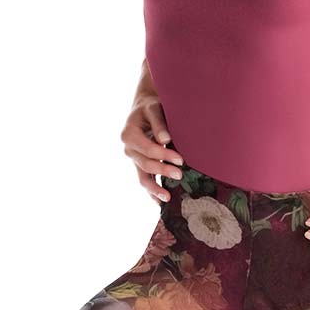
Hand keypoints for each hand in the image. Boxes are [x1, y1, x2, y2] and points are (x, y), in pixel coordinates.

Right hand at [121, 63, 184, 204]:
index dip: (163, 156)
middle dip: (163, 170)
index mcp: (129, 134)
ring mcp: (133, 159)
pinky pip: (145, 180)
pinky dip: (152, 192)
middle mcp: (128, 148)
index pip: (148, 149)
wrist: (145, 107)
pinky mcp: (140, 164)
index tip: (180, 159)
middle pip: (146, 164)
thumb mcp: (155, 108)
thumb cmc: (152, 106)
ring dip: (155, 188)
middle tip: (180, 174)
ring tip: (168, 199)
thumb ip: (159, 123)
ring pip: (143, 177)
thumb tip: (165, 140)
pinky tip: (161, 203)